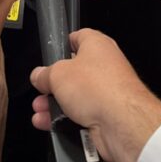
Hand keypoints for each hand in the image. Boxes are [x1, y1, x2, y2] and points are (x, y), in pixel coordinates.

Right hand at [30, 29, 160, 161]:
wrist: (121, 122)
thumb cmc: (99, 88)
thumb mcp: (58, 74)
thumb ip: (44, 74)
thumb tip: (39, 75)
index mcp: (97, 45)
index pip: (79, 37)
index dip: (63, 45)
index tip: (50, 55)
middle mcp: (105, 66)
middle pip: (74, 71)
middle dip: (53, 84)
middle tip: (41, 90)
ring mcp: (106, 91)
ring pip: (76, 96)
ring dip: (55, 104)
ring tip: (40, 110)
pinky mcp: (106, 113)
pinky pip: (81, 114)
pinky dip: (65, 119)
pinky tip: (50, 123)